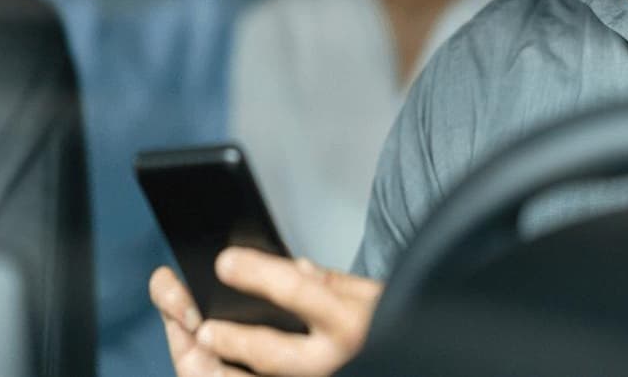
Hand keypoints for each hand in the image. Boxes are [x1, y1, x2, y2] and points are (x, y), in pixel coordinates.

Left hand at [149, 248, 382, 376]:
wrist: (426, 359)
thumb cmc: (397, 327)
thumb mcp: (374, 295)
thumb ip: (330, 283)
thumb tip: (294, 268)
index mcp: (351, 322)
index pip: (297, 292)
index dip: (257, 275)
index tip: (225, 262)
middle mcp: (338, 360)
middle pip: (275, 353)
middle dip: (236, 341)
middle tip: (204, 328)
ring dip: (230, 374)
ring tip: (201, 359)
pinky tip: (225, 371)